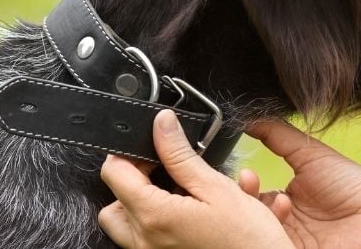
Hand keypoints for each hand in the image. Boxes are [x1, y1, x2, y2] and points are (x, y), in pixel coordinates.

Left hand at [98, 110, 293, 248]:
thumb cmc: (247, 240)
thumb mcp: (216, 188)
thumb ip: (180, 155)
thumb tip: (162, 124)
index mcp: (153, 216)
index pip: (114, 172)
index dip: (129, 150)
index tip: (154, 143)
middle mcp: (145, 241)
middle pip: (113, 200)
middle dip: (133, 178)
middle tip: (164, 167)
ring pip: (126, 223)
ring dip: (141, 202)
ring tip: (176, 191)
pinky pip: (144, 238)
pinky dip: (157, 220)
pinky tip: (185, 212)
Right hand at [246, 121, 360, 248]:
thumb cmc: (355, 186)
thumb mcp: (311, 154)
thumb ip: (278, 135)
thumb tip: (249, 118)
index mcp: (284, 200)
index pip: (252, 194)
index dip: (245, 185)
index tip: (247, 174)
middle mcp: (283, 224)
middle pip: (250, 214)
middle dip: (244, 200)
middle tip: (251, 184)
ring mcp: (289, 243)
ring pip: (258, 232)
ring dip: (260, 217)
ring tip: (280, 203)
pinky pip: (271, 247)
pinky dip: (269, 236)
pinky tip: (281, 221)